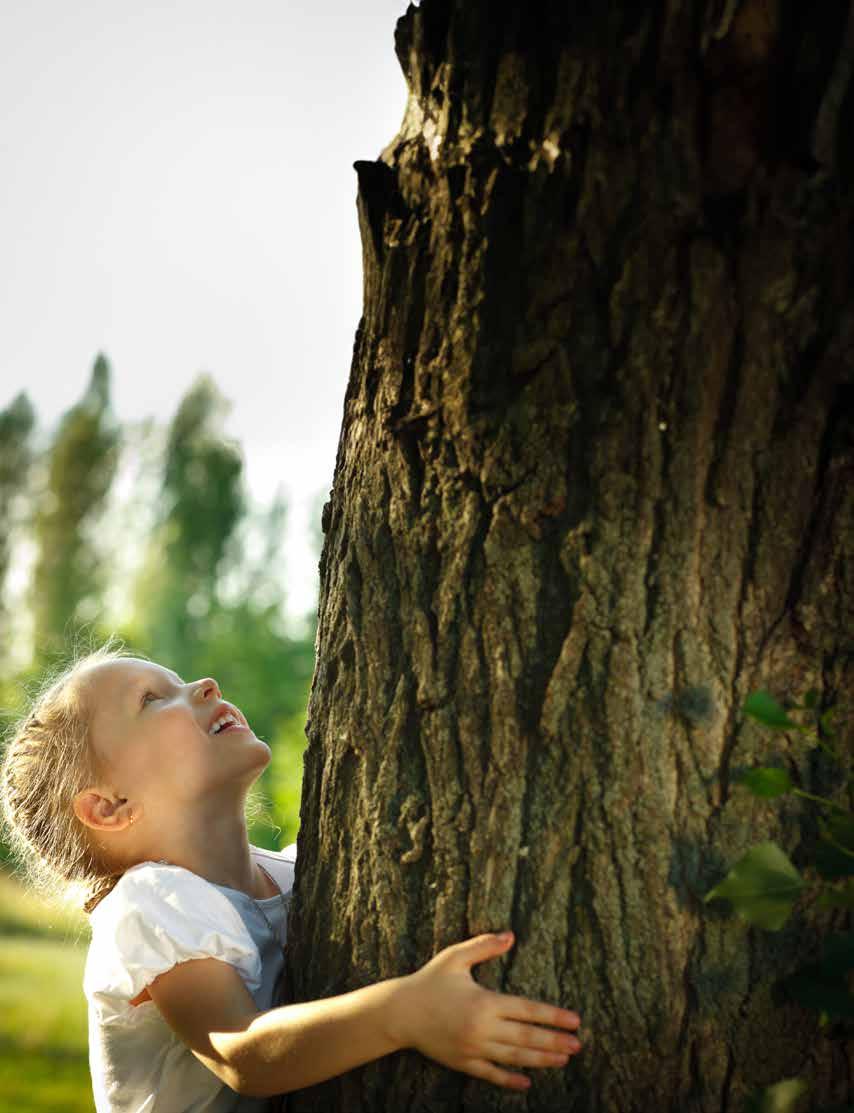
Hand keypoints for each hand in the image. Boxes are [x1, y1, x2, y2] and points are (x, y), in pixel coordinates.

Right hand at [393, 931, 582, 1090]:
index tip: (575, 1020)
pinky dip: (510, 1080)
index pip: (527, 1010)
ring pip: (515, 1058)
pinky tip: (527, 1083)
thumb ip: (484, 946)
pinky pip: (491, 1074)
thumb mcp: (455, 957)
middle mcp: (482, 1029)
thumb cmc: (429, 981)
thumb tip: (511, 936)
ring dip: (541, 1060)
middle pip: (527, 1038)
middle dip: (555, 1041)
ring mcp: (473, 1049)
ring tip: (563, 1060)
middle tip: (578, 1045)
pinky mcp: (463, 1063)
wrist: (400, 1012)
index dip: (553, 1016)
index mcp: (485, 1002)